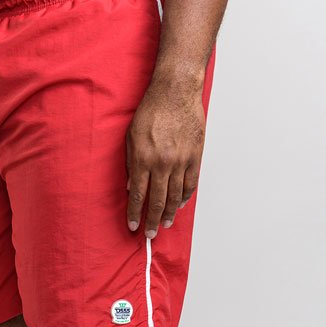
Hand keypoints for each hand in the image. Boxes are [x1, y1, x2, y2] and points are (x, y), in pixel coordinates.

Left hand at [125, 75, 205, 237]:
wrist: (176, 92)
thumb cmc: (151, 110)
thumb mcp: (131, 136)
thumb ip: (131, 164)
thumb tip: (132, 187)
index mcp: (144, 159)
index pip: (139, 195)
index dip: (136, 213)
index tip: (133, 226)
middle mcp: (163, 163)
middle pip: (157, 201)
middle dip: (152, 220)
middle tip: (150, 234)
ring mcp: (181, 161)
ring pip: (175, 196)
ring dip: (169, 213)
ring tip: (164, 223)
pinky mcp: (195, 156)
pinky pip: (190, 183)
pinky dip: (185, 197)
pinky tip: (179, 204)